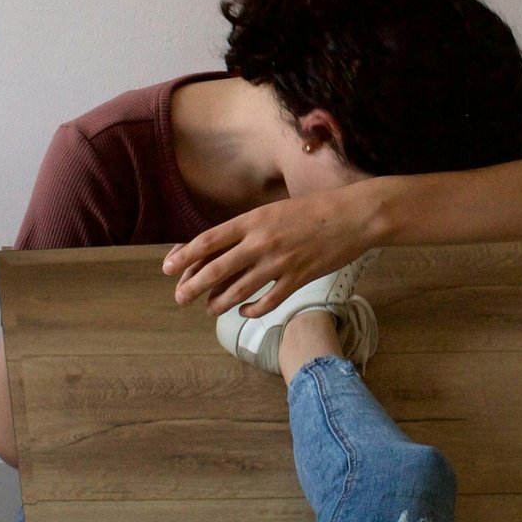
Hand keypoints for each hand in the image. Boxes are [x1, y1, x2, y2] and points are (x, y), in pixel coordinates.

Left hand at [161, 184, 378, 316]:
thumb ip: (250, 228)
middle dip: (192, 287)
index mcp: (252, 221)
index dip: (184, 257)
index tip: (168, 268)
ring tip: (209, 310)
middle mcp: (261, 243)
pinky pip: (268, 302)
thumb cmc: (315, 210)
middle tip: (180, 297)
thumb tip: (223, 248)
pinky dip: (252, 310)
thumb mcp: (274, 210)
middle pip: (216, 270)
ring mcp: (279, 263)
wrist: (353, 216)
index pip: (208, 241)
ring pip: (238, 291)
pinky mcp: (298, 279)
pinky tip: (245, 312)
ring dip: (218, 304)